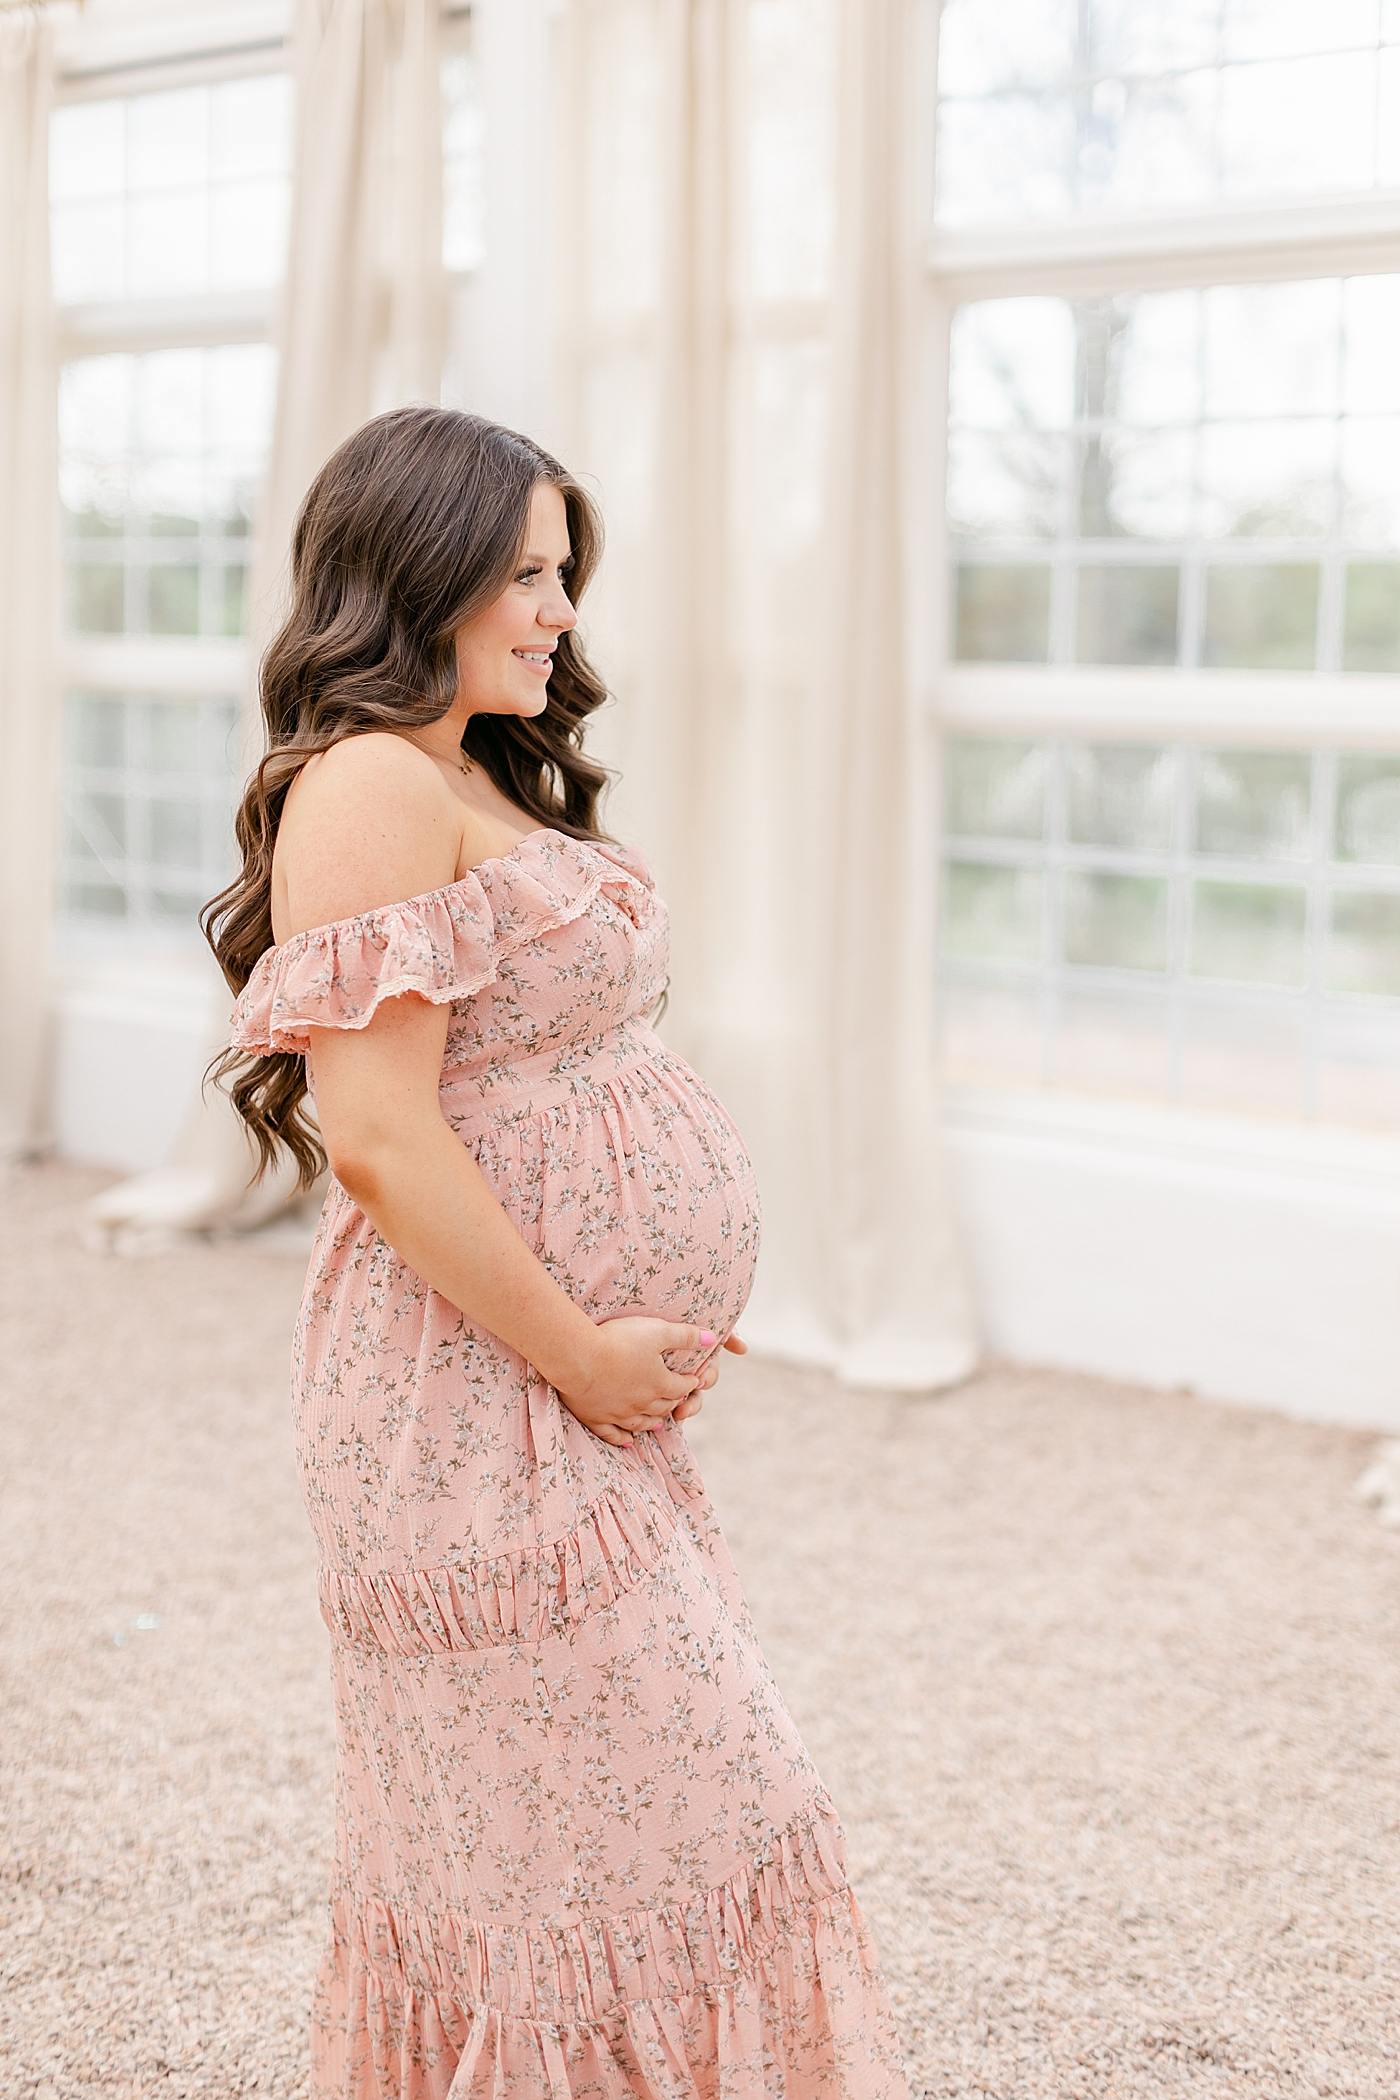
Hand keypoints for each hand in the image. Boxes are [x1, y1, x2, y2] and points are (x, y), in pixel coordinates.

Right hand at [554, 1320, 744, 1447]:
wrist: (578, 1357)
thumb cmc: (618, 1340)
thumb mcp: (657, 1330)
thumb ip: (685, 1336)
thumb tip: (710, 1339)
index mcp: (660, 1383)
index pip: (682, 1386)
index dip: (690, 1382)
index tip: (695, 1380)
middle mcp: (643, 1403)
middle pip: (663, 1407)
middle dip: (674, 1403)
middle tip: (677, 1400)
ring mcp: (618, 1414)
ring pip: (641, 1423)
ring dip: (653, 1422)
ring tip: (659, 1423)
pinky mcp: (595, 1418)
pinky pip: (612, 1434)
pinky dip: (623, 1438)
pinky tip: (628, 1441)